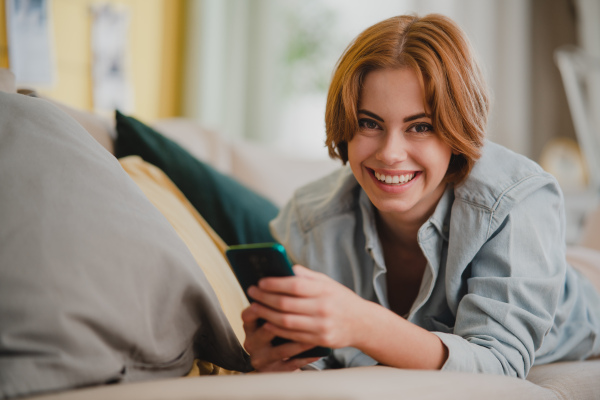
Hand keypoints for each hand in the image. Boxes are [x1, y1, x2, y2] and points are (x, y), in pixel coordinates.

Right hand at [241, 302, 320, 371]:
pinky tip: (317, 351)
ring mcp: (262, 358)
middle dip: (286, 318)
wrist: (281, 357)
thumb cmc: (281, 325)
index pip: (248, 314)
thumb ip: (278, 295)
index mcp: (249, 325)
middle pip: (266, 330)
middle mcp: (252, 342)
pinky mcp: (275, 370)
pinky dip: (305, 357)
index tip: (278, 295)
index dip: (262, 304)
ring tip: (316, 331)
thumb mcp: (272, 313)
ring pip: (282, 349)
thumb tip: (289, 274)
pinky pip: (292, 364)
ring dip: (299, 341)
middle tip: (304, 310)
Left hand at [246, 265, 369, 349]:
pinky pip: (293, 336)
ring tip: (255, 306)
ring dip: (266, 314)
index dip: (275, 284)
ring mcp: (321, 326)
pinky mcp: (320, 340)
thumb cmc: (341, 299)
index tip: (260, 281)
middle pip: (286, 304)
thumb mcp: (328, 282)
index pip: (294, 285)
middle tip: (252, 292)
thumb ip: (307, 275)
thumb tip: (284, 266)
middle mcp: (323, 308)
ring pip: (286, 321)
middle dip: (265, 298)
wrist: (363, 323)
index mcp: (324, 290)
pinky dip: (277, 329)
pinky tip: (266, 322)